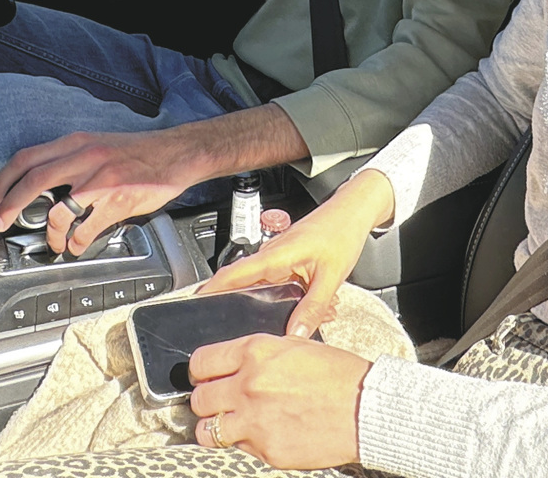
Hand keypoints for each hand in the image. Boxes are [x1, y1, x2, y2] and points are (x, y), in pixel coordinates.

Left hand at [0, 127, 203, 255]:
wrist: (177, 153)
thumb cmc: (138, 152)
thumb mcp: (98, 145)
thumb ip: (71, 160)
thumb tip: (42, 184)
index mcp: (78, 142)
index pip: (27, 158)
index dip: (3, 180)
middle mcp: (86, 157)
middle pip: (34, 181)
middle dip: (10, 206)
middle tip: (0, 223)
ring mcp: (102, 180)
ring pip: (60, 210)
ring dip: (51, 233)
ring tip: (55, 241)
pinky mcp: (118, 201)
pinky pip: (87, 228)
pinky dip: (77, 241)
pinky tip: (78, 244)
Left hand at [190, 334, 369, 468]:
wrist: (365, 408)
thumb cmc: (337, 374)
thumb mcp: (295, 347)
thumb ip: (259, 355)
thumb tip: (235, 363)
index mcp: (255, 353)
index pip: (201, 362)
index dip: (201, 371)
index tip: (206, 376)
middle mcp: (248, 385)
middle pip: (199, 398)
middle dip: (206, 400)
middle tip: (218, 401)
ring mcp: (254, 421)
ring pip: (207, 430)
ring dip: (214, 427)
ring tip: (230, 424)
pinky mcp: (266, 450)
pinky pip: (238, 448)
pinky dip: (245, 443)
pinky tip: (263, 434)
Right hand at [200, 168, 392, 336]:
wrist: (352, 211)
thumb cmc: (341, 233)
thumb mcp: (330, 278)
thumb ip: (313, 309)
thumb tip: (295, 335)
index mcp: (274, 256)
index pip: (232, 275)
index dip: (210, 290)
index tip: (195, 306)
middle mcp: (271, 255)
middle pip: (241, 284)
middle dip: (238, 307)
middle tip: (237, 330)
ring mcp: (278, 258)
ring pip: (261, 286)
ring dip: (267, 304)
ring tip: (283, 322)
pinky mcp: (287, 260)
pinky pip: (275, 282)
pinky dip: (282, 297)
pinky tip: (302, 308)